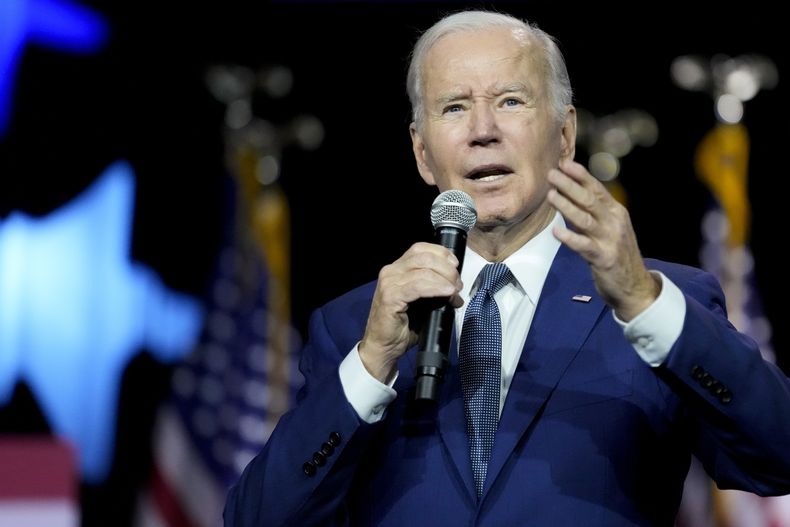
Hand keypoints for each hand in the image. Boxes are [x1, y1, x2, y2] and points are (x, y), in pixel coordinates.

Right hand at [359, 242, 463, 382]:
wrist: (383, 347)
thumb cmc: (402, 327)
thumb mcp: (422, 303)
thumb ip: (434, 290)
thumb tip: (456, 288)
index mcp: (397, 269)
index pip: (420, 248)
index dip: (441, 253)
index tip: (456, 266)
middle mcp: (391, 271)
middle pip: (424, 256)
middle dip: (447, 268)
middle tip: (457, 284)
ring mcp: (389, 283)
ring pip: (423, 269)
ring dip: (444, 278)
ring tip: (454, 291)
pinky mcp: (390, 296)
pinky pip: (418, 285)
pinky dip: (436, 287)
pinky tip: (447, 293)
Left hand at [547, 159, 659, 320]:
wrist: (635, 286)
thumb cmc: (617, 254)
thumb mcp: (611, 228)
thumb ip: (596, 212)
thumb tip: (573, 192)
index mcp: (616, 212)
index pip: (597, 188)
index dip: (580, 175)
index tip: (564, 162)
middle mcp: (614, 222)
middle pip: (590, 199)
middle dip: (569, 185)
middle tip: (551, 173)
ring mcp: (610, 240)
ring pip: (585, 219)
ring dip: (566, 206)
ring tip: (550, 195)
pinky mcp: (604, 258)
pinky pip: (583, 245)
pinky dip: (569, 238)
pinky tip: (556, 231)